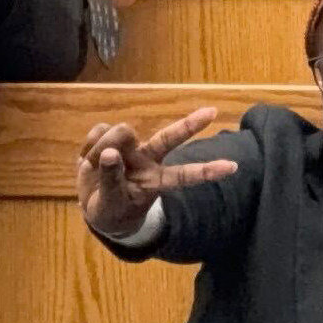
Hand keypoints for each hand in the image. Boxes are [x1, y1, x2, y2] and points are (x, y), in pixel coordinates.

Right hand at [76, 106, 238, 239]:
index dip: (207, 171)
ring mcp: (132, 147)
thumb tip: (111, 152)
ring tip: (94, 167)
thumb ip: (111, 180)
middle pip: (170, 138)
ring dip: (101, 148)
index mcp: (155, 180)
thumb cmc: (111, 209)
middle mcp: (148, 159)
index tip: (233, 167)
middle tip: (213, 112)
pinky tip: (89, 158)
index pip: (185, 175)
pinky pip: (99, 132)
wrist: (94, 205)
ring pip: (120, 133)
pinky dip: (89, 146)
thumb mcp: (110, 204)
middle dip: (190, 125)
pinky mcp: (112, 137)